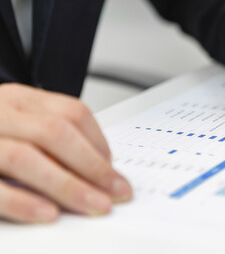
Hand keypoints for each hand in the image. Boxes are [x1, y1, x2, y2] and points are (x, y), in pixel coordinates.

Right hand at [0, 84, 131, 222]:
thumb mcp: (17, 121)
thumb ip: (49, 135)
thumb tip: (99, 165)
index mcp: (19, 98)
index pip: (72, 112)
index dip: (99, 142)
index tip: (115, 169)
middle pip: (56, 134)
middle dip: (93, 167)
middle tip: (117, 192)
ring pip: (27, 157)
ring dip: (68, 186)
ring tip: (95, 205)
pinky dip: (21, 201)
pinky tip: (48, 214)